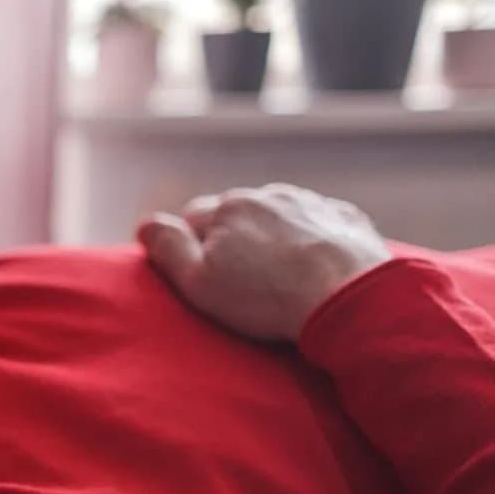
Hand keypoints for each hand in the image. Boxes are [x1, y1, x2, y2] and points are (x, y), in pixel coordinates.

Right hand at [136, 184, 391, 341]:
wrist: (350, 300)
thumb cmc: (268, 298)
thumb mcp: (200, 283)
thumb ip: (168, 249)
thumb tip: (144, 224)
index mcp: (228, 207)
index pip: (192, 219)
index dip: (194, 249)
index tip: (208, 278)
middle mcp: (267, 193)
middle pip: (236, 213)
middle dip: (235, 239)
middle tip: (244, 282)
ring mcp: (310, 202)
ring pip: (277, 215)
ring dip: (273, 236)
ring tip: (281, 277)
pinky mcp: (345, 217)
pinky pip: (318, 222)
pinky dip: (312, 239)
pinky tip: (315, 269)